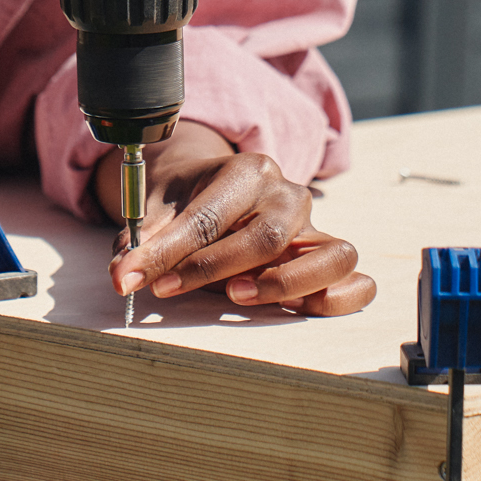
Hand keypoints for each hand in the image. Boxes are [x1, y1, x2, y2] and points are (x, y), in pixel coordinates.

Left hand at [97, 126, 375, 316]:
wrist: (213, 189)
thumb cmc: (187, 202)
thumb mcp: (156, 210)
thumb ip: (140, 240)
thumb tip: (123, 272)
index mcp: (247, 170)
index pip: (208, 216)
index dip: (166, 252)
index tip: (131, 277)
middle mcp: (288, 195)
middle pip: (267, 236)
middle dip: (212, 268)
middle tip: (169, 289)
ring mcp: (315, 229)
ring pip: (332, 254)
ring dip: (285, 284)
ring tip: (237, 297)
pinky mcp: (328, 258)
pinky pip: (357, 280)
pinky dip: (336, 298)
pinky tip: (296, 310)